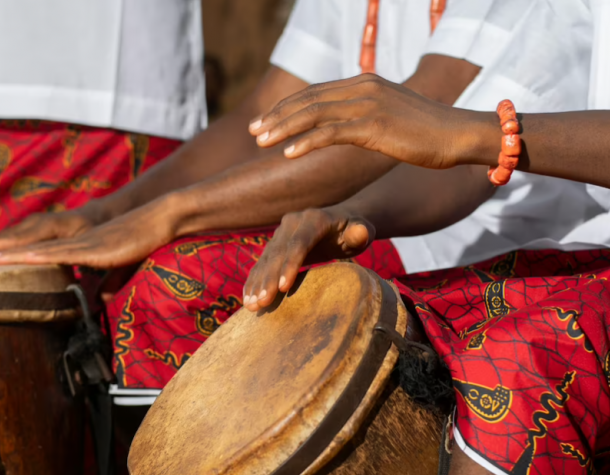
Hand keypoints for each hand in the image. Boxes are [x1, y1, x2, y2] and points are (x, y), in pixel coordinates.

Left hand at [0, 200, 175, 267]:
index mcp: (77, 247)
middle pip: (29, 249)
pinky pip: (60, 254)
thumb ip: (109, 284)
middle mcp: (73, 242)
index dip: (13, 257)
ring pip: (38, 250)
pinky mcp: (93, 248)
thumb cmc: (143, 241)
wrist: (160, 219)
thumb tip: (100, 301)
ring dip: (9, 254)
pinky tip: (18, 258)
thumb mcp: (121, 268)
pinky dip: (36, 257)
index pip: (39, 254)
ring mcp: (81, 243)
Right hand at [243, 207, 373, 311]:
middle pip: (278, 253)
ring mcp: (281, 233)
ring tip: (251, 306)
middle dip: (268, 279)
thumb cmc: (354, 229)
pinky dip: (254, 281)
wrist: (340, 219)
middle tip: (262, 303)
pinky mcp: (275, 244)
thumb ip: (361, 232)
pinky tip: (247, 298)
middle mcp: (292, 223)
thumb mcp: (362, 229)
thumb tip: (360, 233)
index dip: (290, 265)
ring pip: (266, 259)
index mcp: (314, 219)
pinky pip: (262, 263)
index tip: (282, 287)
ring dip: (257, 283)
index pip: (299, 243)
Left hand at [248, 73, 482, 168]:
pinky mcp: (375, 126)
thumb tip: (344, 128)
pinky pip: (331, 133)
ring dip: (283, 128)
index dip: (287, 107)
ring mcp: (369, 105)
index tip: (265, 121)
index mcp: (365, 83)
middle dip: (277, 116)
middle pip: (308, 100)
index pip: (316, 92)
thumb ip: (365, 115)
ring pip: (314, 114)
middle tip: (253, 131)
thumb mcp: (391, 115)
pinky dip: (306, 142)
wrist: (458, 135)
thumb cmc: (427, 132)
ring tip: (261, 142)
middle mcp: (363, 88)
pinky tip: (287, 154)